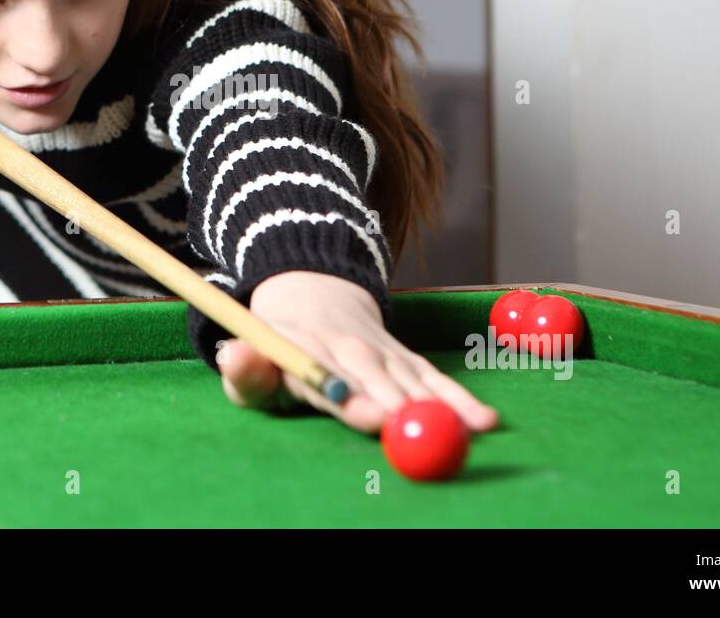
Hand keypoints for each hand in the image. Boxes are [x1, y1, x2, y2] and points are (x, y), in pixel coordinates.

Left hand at [217, 270, 498, 434]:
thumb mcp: (251, 352)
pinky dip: (457, 396)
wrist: (312, 290)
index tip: (363, 412)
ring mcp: (380, 350)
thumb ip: (244, 368)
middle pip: (373, 376)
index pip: (320, 369)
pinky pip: (434, 378)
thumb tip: (237, 356)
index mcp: (304, 347)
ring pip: (409, 376)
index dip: (342, 390)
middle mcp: (347, 347)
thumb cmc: (278, 342)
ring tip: (464, 429)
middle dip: (394, 401)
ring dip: (437, 402)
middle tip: (413, 426)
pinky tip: (482, 418)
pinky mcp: (405, 356)